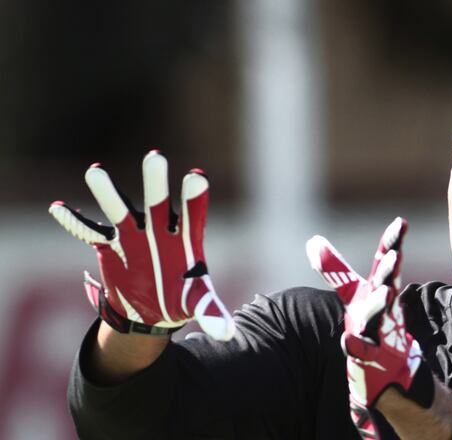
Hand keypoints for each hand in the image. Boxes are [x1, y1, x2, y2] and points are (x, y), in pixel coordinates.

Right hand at [49, 150, 234, 340]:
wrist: (154, 307)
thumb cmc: (182, 296)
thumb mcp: (198, 302)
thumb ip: (211, 311)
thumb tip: (226, 334)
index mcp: (186, 239)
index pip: (193, 214)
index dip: (194, 198)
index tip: (197, 176)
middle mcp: (160, 229)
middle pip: (158, 202)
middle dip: (156, 183)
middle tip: (156, 157)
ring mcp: (133, 234)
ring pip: (120, 209)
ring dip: (108, 193)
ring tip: (95, 172)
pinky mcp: (111, 245)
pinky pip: (90, 232)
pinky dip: (75, 223)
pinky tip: (59, 209)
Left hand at [306, 218, 432, 437]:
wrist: (390, 369)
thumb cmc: (373, 324)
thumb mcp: (354, 295)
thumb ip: (335, 269)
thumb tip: (312, 240)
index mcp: (380, 291)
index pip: (385, 264)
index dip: (392, 242)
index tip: (401, 221)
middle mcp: (384, 309)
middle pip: (388, 286)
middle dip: (391, 271)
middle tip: (395, 256)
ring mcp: (381, 334)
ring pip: (380, 318)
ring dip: (381, 305)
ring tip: (385, 293)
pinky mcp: (372, 359)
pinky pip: (363, 352)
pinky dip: (355, 347)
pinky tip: (346, 341)